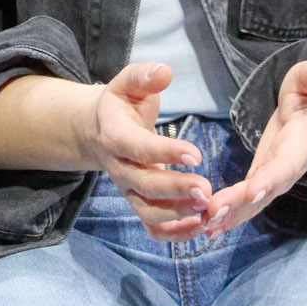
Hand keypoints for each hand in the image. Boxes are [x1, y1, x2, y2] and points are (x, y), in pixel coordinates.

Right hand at [82, 61, 218, 238]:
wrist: (98, 131)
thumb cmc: (122, 104)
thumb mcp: (128, 83)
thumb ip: (144, 76)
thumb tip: (164, 72)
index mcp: (115, 136)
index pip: (139, 148)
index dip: (166, 153)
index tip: (196, 154)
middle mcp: (119, 168)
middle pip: (144, 186)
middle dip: (175, 190)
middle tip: (206, 190)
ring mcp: (128, 189)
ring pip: (148, 211)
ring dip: (178, 215)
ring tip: (208, 209)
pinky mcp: (139, 203)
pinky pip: (152, 227)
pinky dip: (174, 234)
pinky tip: (201, 228)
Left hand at [198, 61, 306, 236]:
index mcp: (302, 142)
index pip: (286, 163)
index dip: (270, 178)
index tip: (251, 191)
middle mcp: (289, 166)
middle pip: (265, 190)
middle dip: (240, 204)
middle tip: (212, 213)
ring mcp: (275, 176)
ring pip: (254, 201)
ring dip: (230, 215)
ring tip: (203, 224)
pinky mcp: (262, 179)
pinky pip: (247, 201)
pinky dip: (228, 215)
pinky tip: (206, 226)